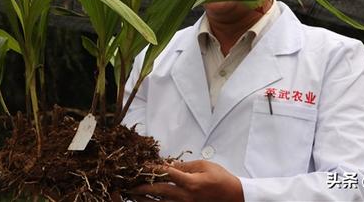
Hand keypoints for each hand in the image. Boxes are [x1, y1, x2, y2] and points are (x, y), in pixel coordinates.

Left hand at [129, 160, 243, 201]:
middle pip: (159, 191)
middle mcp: (186, 197)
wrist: (235, 197)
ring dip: (145, 200)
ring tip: (133, 195)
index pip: (166, 174)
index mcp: (190, 182)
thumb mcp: (204, 166)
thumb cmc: (221, 179)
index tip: (141, 166)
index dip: (152, 169)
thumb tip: (168, 164)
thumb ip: (185, 166)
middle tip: (128, 184)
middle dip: (142, 187)